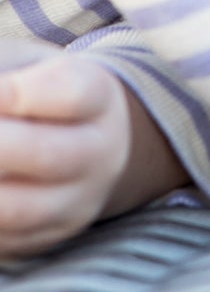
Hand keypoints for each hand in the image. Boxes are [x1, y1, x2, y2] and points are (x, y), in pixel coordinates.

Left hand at [0, 44, 131, 254]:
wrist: (88, 147)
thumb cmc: (42, 96)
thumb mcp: (32, 67)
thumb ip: (3, 70)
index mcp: (100, 98)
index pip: (73, 94)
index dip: (21, 93)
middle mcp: (99, 154)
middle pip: (48, 155)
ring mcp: (75, 203)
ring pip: (17, 210)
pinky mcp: (45, 240)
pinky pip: (2, 241)